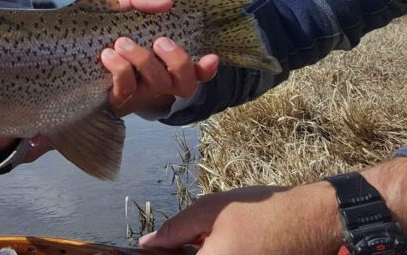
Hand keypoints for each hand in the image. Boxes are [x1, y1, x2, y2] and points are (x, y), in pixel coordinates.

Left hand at [101, 0, 218, 115]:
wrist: (68, 42)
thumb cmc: (104, 24)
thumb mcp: (122, 5)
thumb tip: (164, 4)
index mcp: (165, 59)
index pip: (198, 72)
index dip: (208, 70)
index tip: (210, 56)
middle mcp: (158, 79)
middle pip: (185, 84)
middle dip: (177, 61)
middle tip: (158, 40)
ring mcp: (139, 92)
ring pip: (158, 86)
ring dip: (143, 61)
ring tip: (122, 42)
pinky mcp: (117, 98)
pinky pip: (126, 90)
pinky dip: (120, 70)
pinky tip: (108, 54)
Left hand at [139, 183, 341, 254]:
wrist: (314, 220)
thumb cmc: (262, 212)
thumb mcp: (211, 210)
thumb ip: (175, 229)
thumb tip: (147, 243)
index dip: (161, 253)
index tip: (146, 247)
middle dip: (180, 252)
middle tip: (171, 241)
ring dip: (197, 252)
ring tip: (192, 241)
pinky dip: (215, 253)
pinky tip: (213, 244)